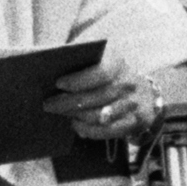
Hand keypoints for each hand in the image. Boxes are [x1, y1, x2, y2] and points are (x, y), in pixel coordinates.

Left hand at [46, 46, 164, 140]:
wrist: (141, 90)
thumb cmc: (106, 70)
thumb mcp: (95, 56)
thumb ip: (76, 54)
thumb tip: (45, 58)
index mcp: (118, 63)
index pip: (101, 73)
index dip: (79, 80)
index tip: (58, 83)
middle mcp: (129, 83)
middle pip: (97, 97)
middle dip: (69, 102)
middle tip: (48, 104)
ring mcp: (134, 104)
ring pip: (100, 116)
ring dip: (77, 116)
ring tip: (59, 112)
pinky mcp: (135, 121)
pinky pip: (109, 131)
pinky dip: (89, 130)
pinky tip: (76, 124)